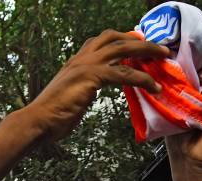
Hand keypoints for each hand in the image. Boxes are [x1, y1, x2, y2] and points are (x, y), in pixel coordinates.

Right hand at [27, 30, 168, 141]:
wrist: (37, 121)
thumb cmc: (50, 116)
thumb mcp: (70, 96)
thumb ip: (82, 90)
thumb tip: (89, 93)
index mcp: (75, 62)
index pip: (101, 41)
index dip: (121, 39)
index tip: (136, 42)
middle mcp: (81, 58)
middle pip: (115, 38)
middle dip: (139, 39)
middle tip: (157, 46)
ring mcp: (86, 65)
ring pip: (124, 49)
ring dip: (147, 50)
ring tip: (163, 56)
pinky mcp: (92, 77)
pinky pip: (125, 73)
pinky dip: (143, 78)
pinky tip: (153, 86)